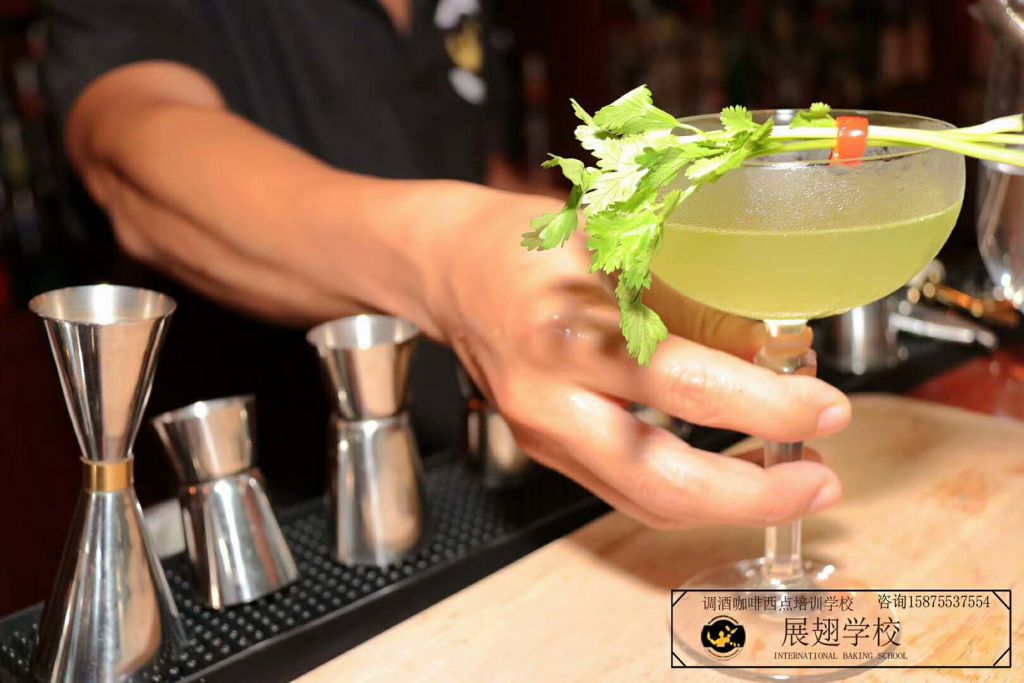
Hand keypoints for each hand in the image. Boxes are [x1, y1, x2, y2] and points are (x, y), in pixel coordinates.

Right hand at [433, 193, 850, 529]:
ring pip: (645, 501)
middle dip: (756, 493)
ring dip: (728, 505)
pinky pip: (625, 491)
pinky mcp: (547, 451)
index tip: (826, 406)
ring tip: (790, 479)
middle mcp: (550, 398)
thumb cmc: (529, 244)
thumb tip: (777, 349)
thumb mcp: (618, 246)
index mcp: (569, 331)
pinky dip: (688, 492)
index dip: (769, 405)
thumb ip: (694, 301)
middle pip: (662, 479)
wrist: (452, 271)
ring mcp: (544, 435)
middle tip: (819, 481)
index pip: (685, 384)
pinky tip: (731, 470)